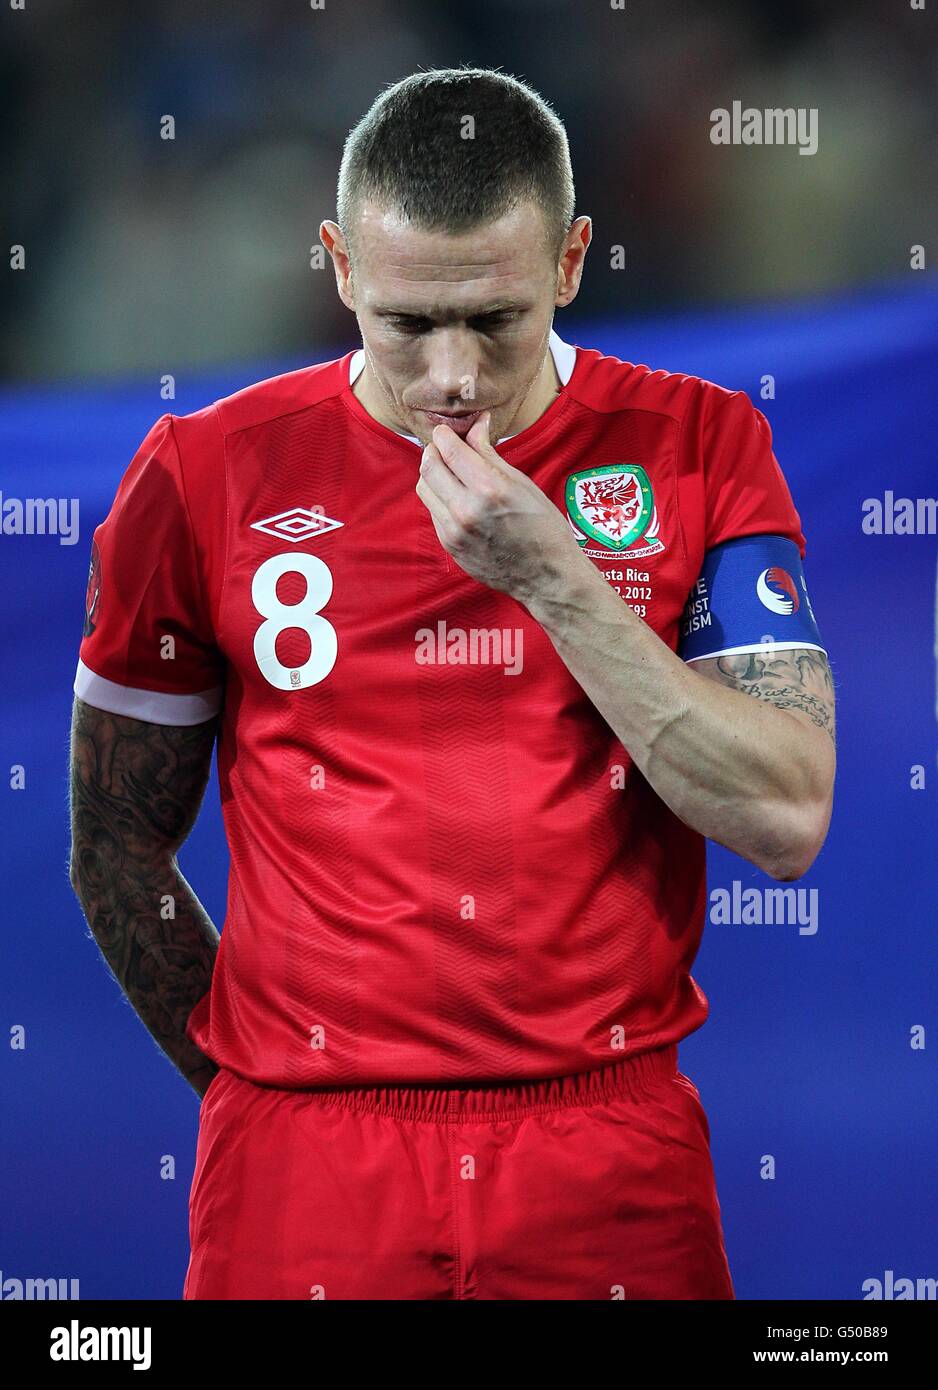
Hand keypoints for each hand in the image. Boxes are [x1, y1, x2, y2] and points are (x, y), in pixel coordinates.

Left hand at [415, 411, 580, 605]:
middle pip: (429, 467)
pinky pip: (433, 511)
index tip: (446, 430)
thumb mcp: (522, 483)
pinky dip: (439, 497)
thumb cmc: (543, 527)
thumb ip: (490, 454)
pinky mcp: (449, 545)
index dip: (444, 434)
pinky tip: (456, 496)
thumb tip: (476, 425)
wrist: (545, 576)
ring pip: (424, 489)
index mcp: (489, 488)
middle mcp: (465, 509)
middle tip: (444, 446)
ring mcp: (454, 530)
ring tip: (449, 471)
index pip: (450, 450)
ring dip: (432, 474)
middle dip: (433, 450)